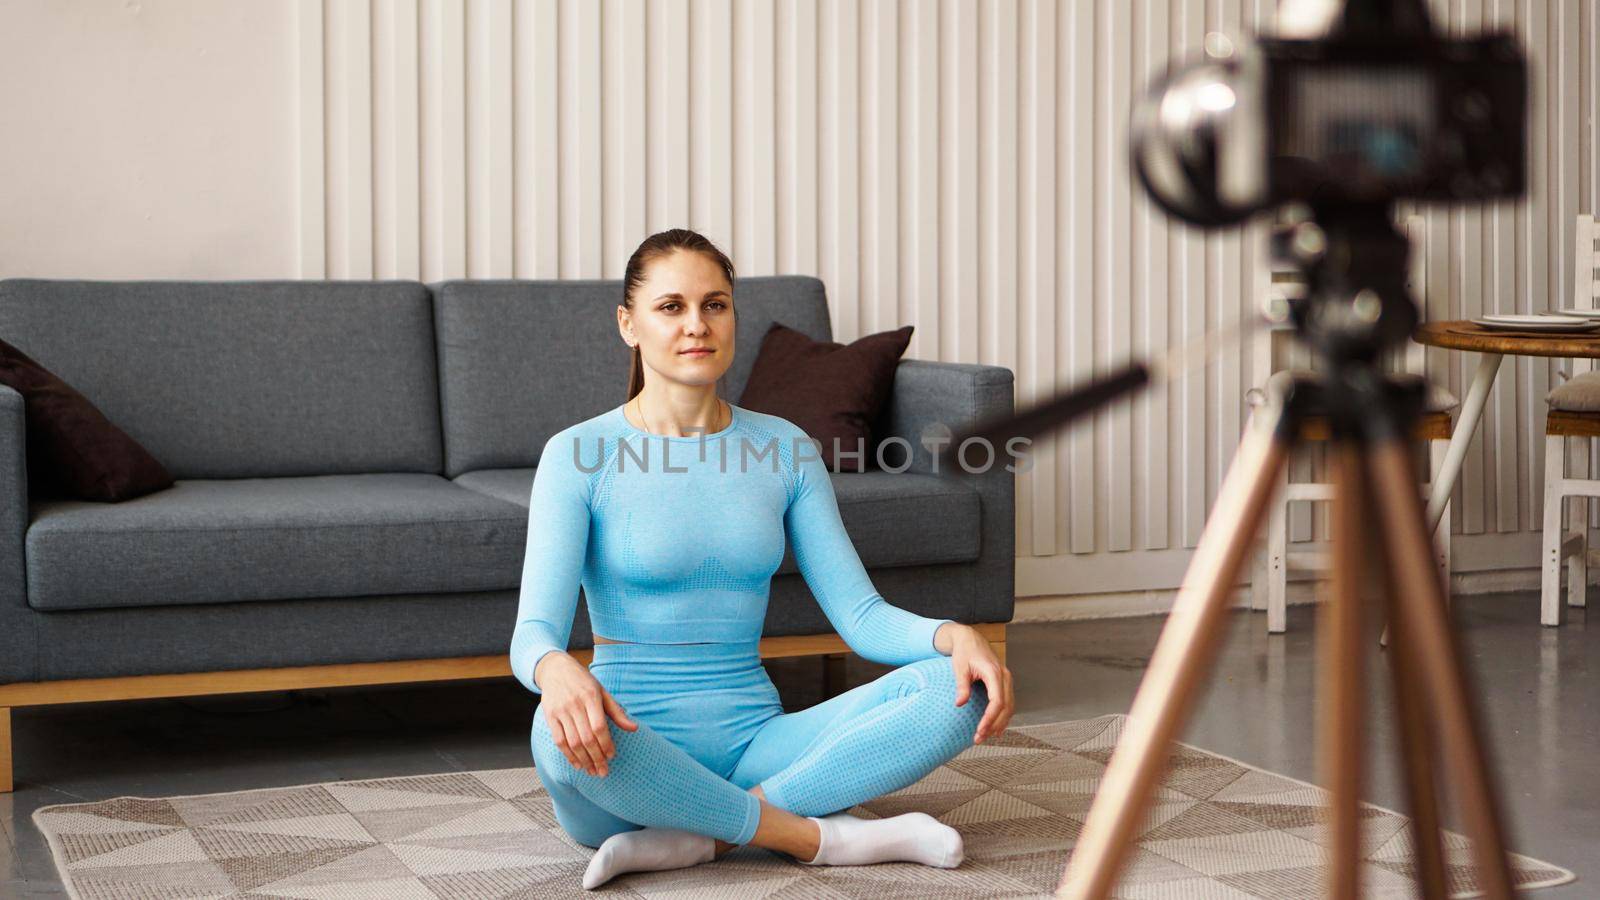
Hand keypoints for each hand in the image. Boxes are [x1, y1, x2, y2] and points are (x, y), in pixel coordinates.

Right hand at [534, 652, 637, 776]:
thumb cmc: (584, 682)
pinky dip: (568, 755)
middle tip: (603, 772)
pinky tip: (577, 764)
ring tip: (592, 771)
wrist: (556, 669)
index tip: (612, 756)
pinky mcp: (550, 717)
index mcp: (591, 697)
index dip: (606, 744)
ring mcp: (561, 711)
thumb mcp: (602, 692)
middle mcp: (575, 705)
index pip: (599, 726)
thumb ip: (616, 712)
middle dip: (596, 758)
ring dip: (584, 760)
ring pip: (573, 742)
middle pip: (586, 738)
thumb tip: (634, 728)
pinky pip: (559, 740)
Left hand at [945, 625, 1013, 743]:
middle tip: (979, 738)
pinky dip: (1003, 716)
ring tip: (986, 736)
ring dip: (1000, 723)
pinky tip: (995, 727)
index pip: (997, 701)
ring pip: (1010, 707)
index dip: (990, 718)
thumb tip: (959, 704)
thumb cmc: (964, 652)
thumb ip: (961, 685)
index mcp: (994, 672)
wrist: (970, 639)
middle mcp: (1005, 677)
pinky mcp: (1005, 683)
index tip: (980, 730)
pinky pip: (1008, 703)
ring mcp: (1007, 680)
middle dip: (994, 725)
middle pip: (1006, 707)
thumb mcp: (959, 667)